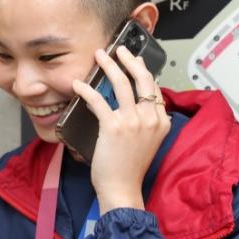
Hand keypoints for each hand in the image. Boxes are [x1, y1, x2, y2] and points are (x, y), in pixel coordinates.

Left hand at [71, 46, 170, 213]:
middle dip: (129, 60)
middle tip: (119, 50)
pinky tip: (77, 85)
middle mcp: (150, 118)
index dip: (143, 71)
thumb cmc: (130, 169)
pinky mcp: (114, 127)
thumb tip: (133, 105)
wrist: (122, 189)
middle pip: (142, 80)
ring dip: (109, 66)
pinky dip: (86, 90)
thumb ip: (145, 123)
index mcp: (161, 122)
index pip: (154, 89)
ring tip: (100, 56)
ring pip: (121, 84)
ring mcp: (133, 122)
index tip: (134, 61)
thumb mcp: (147, 142)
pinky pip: (99, 101)